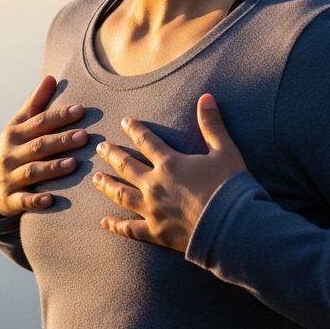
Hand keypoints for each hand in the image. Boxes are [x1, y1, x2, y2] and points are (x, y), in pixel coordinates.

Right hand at [0, 75, 86, 217]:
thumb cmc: (9, 150)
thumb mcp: (17, 126)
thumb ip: (35, 104)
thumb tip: (52, 77)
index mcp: (14, 134)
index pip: (39, 122)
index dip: (59, 116)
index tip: (80, 110)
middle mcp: (11, 154)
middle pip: (39, 146)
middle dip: (61, 140)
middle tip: (84, 136)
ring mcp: (9, 177)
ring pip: (32, 172)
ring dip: (52, 168)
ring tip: (73, 164)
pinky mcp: (10, 200)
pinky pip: (23, 200)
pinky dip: (35, 200)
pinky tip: (50, 199)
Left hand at [91, 93, 245, 251]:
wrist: (234, 227)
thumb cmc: (231, 187)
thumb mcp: (225, 151)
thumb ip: (211, 124)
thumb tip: (205, 96)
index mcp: (170, 163)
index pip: (146, 141)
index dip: (134, 129)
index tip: (124, 121)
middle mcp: (155, 185)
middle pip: (126, 166)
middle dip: (112, 155)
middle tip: (99, 147)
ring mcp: (152, 210)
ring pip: (122, 194)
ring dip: (107, 185)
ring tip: (95, 179)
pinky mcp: (156, 232)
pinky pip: (130, 229)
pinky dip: (116, 226)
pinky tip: (104, 222)